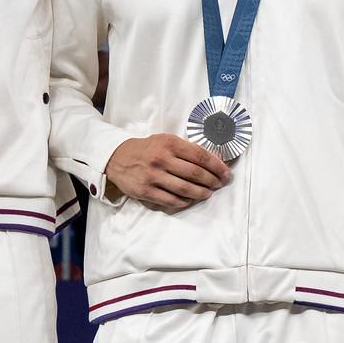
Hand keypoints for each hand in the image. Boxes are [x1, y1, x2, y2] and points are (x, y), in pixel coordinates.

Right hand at [105, 133, 231, 211]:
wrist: (118, 158)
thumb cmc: (147, 149)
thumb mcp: (165, 140)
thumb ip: (186, 149)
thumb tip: (212, 162)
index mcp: (170, 144)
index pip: (200, 156)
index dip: (217, 166)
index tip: (226, 173)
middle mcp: (162, 159)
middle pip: (196, 173)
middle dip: (212, 181)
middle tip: (219, 184)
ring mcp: (153, 176)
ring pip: (185, 189)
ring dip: (201, 193)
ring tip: (208, 193)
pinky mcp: (146, 191)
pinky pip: (171, 200)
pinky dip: (184, 202)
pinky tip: (189, 200)